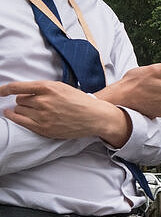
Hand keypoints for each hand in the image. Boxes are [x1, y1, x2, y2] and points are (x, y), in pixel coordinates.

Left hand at [0, 80, 130, 145]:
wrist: (95, 117)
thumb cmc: (79, 101)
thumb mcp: (62, 87)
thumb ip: (43, 88)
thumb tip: (23, 92)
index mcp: (48, 88)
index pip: (17, 87)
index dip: (4, 89)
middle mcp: (43, 101)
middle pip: (19, 100)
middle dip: (24, 101)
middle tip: (34, 103)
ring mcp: (43, 116)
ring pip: (19, 110)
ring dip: (22, 109)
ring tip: (33, 110)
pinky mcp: (43, 128)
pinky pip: (20, 121)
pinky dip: (14, 117)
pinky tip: (12, 115)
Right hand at [95, 60, 160, 117]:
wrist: (119, 98)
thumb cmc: (134, 84)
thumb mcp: (153, 69)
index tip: (160, 78)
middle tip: (150, 83)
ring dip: (159, 95)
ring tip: (146, 90)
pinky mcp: (154, 116)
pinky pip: (157, 106)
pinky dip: (153, 102)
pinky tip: (144, 98)